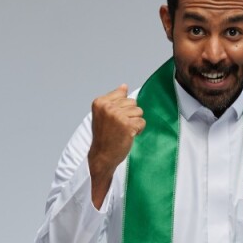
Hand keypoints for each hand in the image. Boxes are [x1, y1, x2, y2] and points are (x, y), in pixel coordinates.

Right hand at [88, 85, 145, 207]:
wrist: (102, 156)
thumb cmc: (104, 137)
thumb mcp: (104, 114)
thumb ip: (114, 99)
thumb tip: (124, 86)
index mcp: (100, 102)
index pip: (123, 94)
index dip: (123, 108)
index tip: (113, 120)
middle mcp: (108, 107)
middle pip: (133, 102)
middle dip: (130, 115)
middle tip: (119, 127)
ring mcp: (117, 116)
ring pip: (139, 111)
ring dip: (134, 122)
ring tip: (123, 131)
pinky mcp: (127, 126)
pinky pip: (142, 122)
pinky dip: (138, 130)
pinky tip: (129, 136)